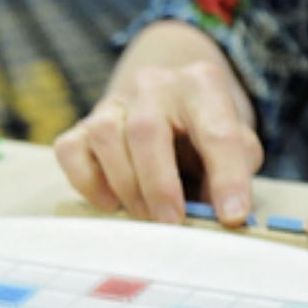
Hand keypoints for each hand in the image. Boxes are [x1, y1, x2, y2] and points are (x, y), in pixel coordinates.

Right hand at [55, 21, 262, 226]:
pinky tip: (110, 201)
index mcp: (202, 84)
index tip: (231, 215)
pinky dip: (87, 182)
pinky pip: (71, 150)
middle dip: (158, 185)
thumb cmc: (202, 130)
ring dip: (125, 185)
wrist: (165, 99)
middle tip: (170, 222)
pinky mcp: (82, 124)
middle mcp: (153, 85)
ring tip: (143, 214)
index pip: (218, 131)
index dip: (227, 177)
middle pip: (146, 131)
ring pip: (104, 137)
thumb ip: (233, 169)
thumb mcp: (235, 141)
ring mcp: (112, 102)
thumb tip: (218, 211)